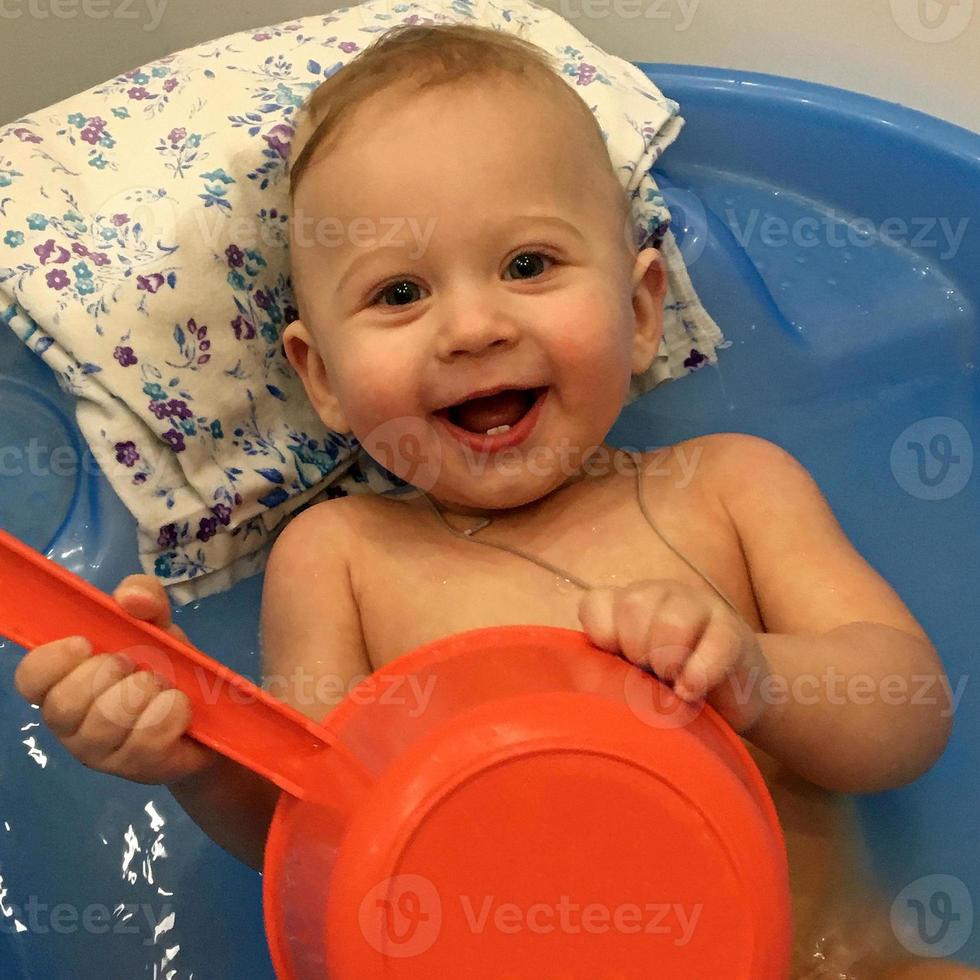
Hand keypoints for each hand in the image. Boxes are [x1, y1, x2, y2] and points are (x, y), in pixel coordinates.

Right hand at [13, 574, 218, 785]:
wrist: (211, 712)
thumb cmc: (167, 665)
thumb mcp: (157, 623)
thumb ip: (144, 598)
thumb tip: (129, 597)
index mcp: (64, 683)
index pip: (29, 679)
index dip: (51, 661)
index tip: (86, 642)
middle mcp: (72, 723)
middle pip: (64, 705)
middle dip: (107, 674)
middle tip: (134, 665)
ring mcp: (101, 751)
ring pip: (105, 723)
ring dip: (142, 692)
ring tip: (161, 684)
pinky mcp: (136, 768)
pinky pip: (147, 738)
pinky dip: (171, 711)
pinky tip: (180, 706)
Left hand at [578, 579, 769, 731]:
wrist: (732, 698)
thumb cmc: (667, 689)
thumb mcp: (627, 677)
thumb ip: (603, 670)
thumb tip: (588, 680)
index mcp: (626, 604)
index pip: (597, 601)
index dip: (602, 635)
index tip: (616, 660)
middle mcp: (660, 595)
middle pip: (634, 605)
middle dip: (635, 648)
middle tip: (648, 674)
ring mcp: (699, 606)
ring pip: (672, 620)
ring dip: (667, 659)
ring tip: (671, 682)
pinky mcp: (733, 631)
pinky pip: (715, 643)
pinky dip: (698, 674)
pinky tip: (691, 690)